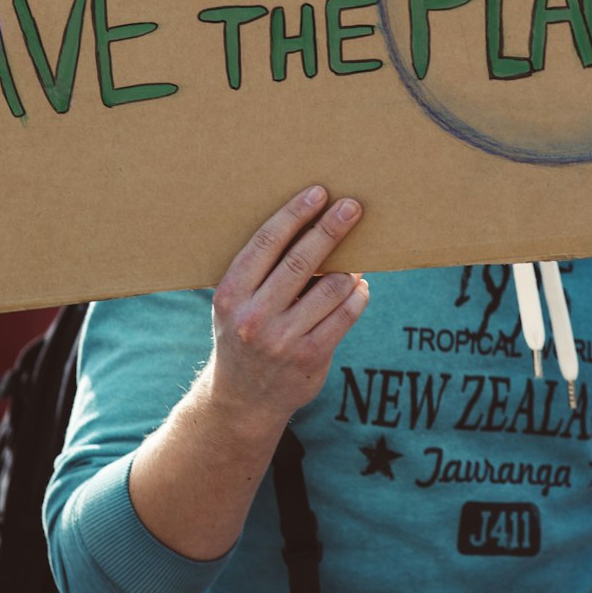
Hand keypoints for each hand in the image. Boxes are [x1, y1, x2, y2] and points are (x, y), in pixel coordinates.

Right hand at [209, 184, 368, 427]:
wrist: (242, 400)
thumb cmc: (243, 334)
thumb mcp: (237, 302)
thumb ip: (262, 272)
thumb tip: (311, 226)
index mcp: (232, 294)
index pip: (267, 243)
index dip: (295, 214)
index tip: (318, 193)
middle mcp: (255, 316)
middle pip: (301, 260)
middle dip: (330, 229)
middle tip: (351, 206)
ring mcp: (283, 340)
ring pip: (331, 288)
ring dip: (350, 268)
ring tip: (358, 258)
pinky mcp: (310, 358)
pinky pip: (345, 316)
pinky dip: (358, 296)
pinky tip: (360, 287)